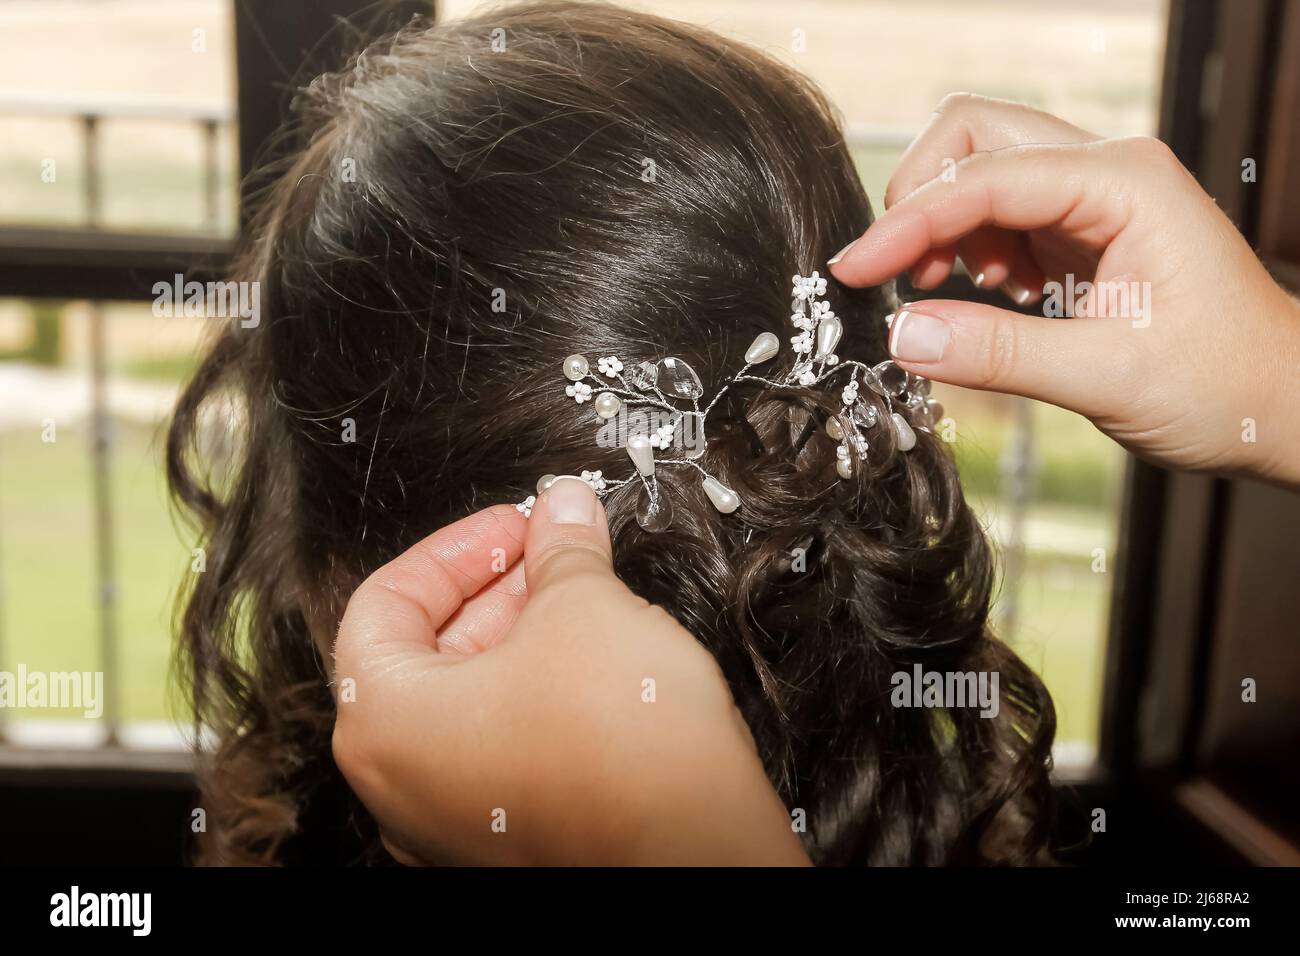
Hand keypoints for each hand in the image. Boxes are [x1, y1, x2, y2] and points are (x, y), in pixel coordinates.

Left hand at [331, 476, 809, 865]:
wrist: (699, 848)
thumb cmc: (622, 757)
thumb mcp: (586, 606)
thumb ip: (561, 548)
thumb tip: (562, 512)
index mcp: (384, 723)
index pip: (387, 602)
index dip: (457, 549)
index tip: (510, 527)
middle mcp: (402, 787)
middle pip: (429, 654)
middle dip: (500, 591)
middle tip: (554, 553)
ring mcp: (452, 824)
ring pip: (472, 706)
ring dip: (523, 642)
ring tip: (585, 602)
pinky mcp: (510, 843)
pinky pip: (505, 752)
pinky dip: (537, 700)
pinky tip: (595, 667)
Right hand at [830, 93, 1299, 487]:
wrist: (1282, 407)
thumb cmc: (1226, 384)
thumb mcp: (1107, 376)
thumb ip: (998, 353)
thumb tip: (903, 335)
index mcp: (1123, 184)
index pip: (984, 178)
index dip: (907, 222)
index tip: (853, 270)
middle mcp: (1108, 173)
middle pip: (976, 137)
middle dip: (921, 197)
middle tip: (896, 271)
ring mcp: (1095, 198)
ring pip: (983, 172)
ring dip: (944, 226)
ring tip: (943, 291)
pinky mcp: (1084, 231)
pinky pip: (1002, 216)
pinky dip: (971, 249)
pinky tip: (989, 296)